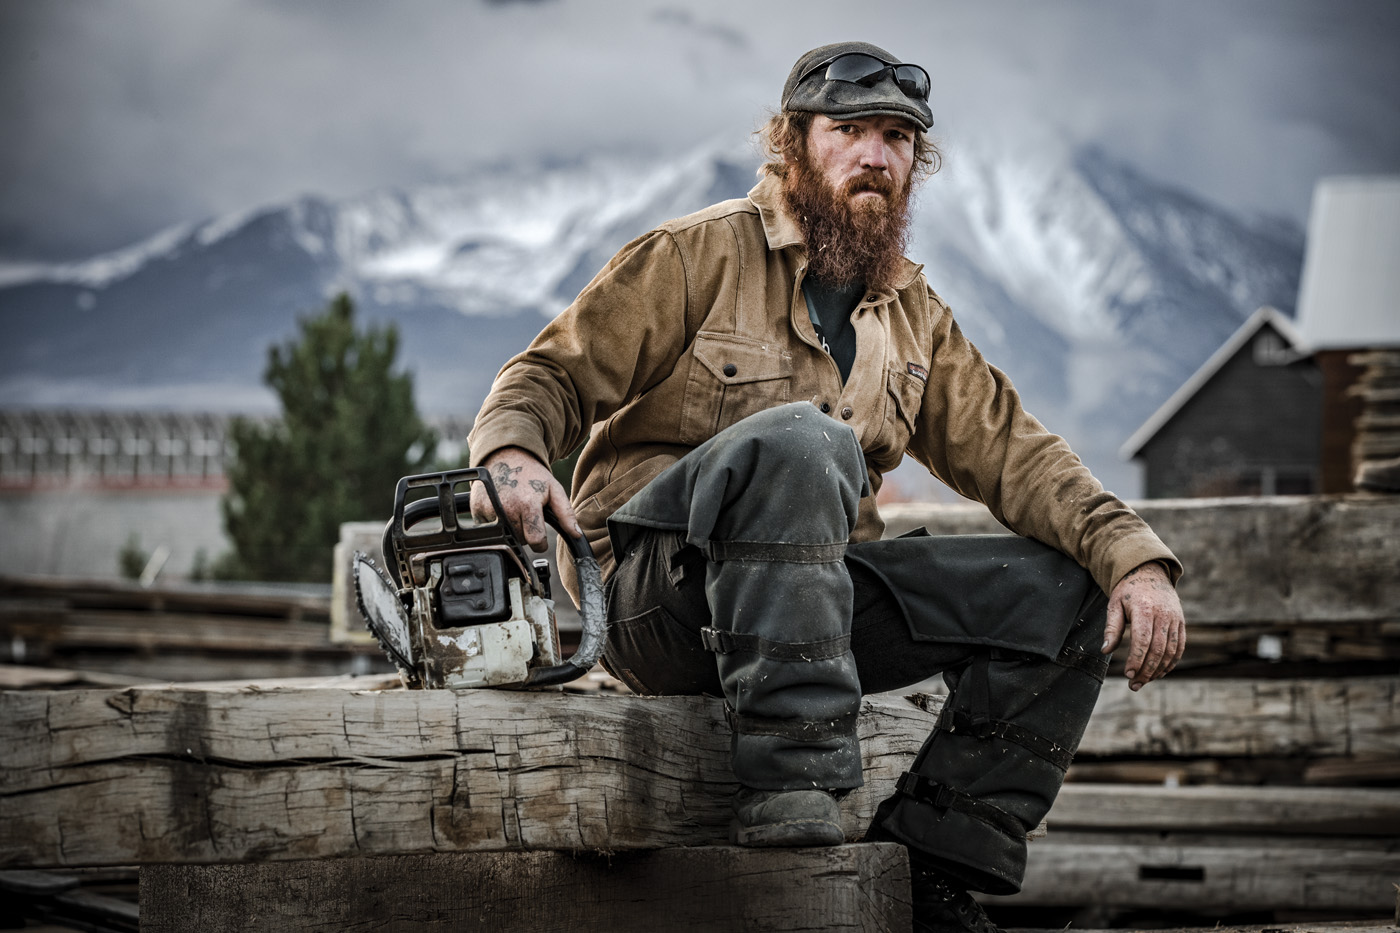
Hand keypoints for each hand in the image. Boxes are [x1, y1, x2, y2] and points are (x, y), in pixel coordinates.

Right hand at [471, 447, 579, 552]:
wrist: (507, 456)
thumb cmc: (532, 475)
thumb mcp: (554, 490)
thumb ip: (566, 514)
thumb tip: (577, 535)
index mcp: (528, 505)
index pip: (535, 541)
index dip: (540, 542)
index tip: (540, 536)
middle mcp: (506, 509)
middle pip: (519, 541)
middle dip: (526, 533)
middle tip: (526, 514)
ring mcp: (489, 510)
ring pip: (504, 537)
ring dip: (511, 529)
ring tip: (514, 509)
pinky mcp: (477, 509)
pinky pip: (488, 530)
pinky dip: (495, 523)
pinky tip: (501, 508)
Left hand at [1102, 562, 1185, 691]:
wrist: (1150, 573)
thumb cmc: (1127, 591)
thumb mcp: (1114, 605)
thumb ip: (1112, 628)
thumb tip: (1105, 651)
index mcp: (1145, 608)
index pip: (1143, 639)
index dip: (1137, 659)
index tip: (1128, 674)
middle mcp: (1164, 614)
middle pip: (1158, 649)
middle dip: (1146, 670)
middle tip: (1134, 685)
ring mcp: (1175, 619)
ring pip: (1171, 651)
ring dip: (1158, 670)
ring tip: (1144, 681)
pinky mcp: (1181, 623)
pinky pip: (1180, 647)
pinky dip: (1171, 663)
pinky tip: (1159, 673)